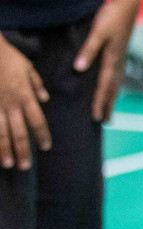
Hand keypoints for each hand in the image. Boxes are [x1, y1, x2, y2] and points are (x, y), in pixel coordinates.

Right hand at [0, 36, 48, 169]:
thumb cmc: (6, 56)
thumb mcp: (26, 67)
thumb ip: (36, 84)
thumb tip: (44, 98)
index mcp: (25, 96)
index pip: (38, 121)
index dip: (42, 136)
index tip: (45, 147)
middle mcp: (11, 104)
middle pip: (19, 132)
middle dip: (23, 151)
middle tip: (25, 166)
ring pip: (1, 132)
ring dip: (5, 150)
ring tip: (8, 164)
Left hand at [74, 0, 139, 120]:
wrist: (127, 7)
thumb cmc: (111, 17)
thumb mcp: (98, 32)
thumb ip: (88, 50)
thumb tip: (78, 68)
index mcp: (112, 60)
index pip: (104, 87)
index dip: (100, 103)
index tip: (96, 117)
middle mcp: (118, 63)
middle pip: (113, 90)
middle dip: (108, 106)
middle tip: (105, 122)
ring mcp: (121, 60)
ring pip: (116, 85)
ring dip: (112, 99)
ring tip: (110, 111)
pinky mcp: (120, 55)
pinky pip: (117, 77)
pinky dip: (114, 87)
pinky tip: (112, 89)